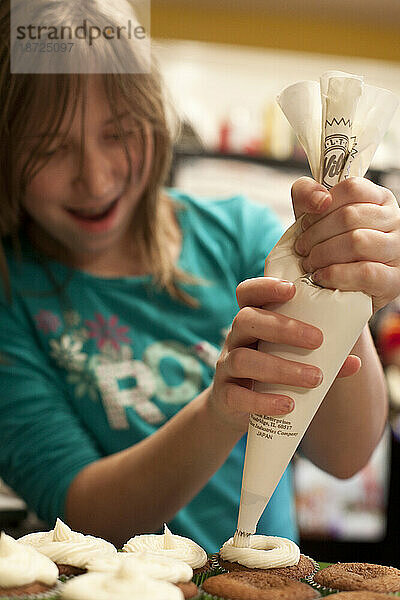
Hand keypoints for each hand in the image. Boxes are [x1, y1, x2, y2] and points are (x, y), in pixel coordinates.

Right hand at [209, 276, 358, 432]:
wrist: (238, 411)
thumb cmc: (271, 376)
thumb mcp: (291, 360)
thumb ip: (320, 358)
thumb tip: (354, 361)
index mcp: (253, 322)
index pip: (247, 294)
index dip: (264, 286)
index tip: (292, 289)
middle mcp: (235, 339)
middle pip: (245, 319)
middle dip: (282, 327)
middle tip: (317, 340)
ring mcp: (225, 366)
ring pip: (242, 359)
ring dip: (281, 368)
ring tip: (314, 379)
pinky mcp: (224, 395)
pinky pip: (236, 396)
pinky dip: (263, 401)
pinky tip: (288, 405)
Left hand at [292, 177, 399, 312]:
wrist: (340, 288)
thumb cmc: (330, 247)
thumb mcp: (315, 216)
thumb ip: (307, 194)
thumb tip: (320, 199)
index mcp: (379, 199)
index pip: (352, 188)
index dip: (322, 206)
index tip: (305, 224)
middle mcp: (394, 220)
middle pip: (349, 216)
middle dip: (316, 234)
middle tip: (301, 248)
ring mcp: (397, 250)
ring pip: (357, 242)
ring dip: (323, 254)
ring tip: (310, 264)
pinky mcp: (393, 280)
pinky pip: (364, 272)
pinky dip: (335, 275)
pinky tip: (321, 277)